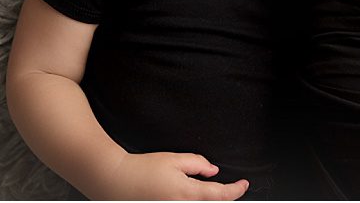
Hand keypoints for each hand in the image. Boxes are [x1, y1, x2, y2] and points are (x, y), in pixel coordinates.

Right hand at [99, 151, 247, 199]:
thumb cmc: (142, 169)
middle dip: (225, 199)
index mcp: (186, 193)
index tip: (244, 184)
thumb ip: (198, 164)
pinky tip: (194, 197)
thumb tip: (213, 171)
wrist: (114, 181)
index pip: (220, 196)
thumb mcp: (174, 160)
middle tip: (232, 189)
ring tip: (214, 193)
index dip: (236, 190)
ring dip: (209, 201)